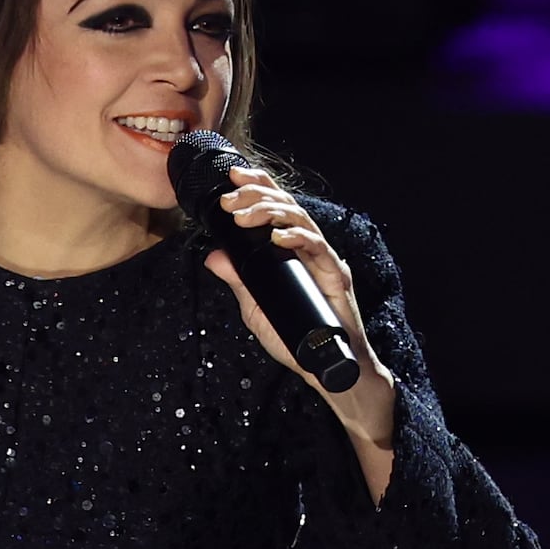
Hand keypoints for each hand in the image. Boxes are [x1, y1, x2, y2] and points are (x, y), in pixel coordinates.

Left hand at [203, 168, 398, 492]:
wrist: (328, 368)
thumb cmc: (297, 339)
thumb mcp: (256, 308)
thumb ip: (239, 280)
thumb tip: (213, 255)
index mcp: (291, 251)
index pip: (274, 208)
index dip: (255, 188)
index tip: (230, 180)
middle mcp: (309, 249)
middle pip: (286, 205)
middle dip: (256, 194)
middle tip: (229, 198)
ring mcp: (324, 260)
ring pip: (300, 219)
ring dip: (270, 212)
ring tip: (243, 215)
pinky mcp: (336, 276)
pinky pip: (318, 249)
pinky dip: (297, 239)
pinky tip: (278, 236)